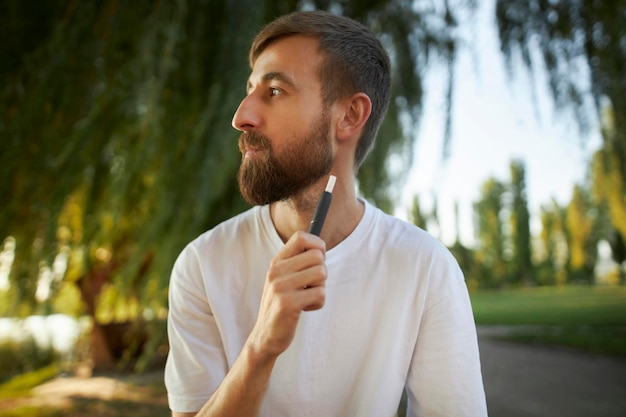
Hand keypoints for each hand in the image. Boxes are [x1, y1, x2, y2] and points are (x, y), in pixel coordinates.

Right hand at [248, 231, 326, 358]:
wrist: (266, 335)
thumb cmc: (281, 305)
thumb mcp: (283, 279)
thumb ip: (297, 263)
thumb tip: (320, 248)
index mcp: (276, 262)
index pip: (301, 237)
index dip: (317, 245)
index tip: (318, 260)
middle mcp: (277, 271)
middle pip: (317, 256)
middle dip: (322, 272)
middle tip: (311, 285)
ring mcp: (281, 286)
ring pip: (321, 273)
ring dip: (320, 288)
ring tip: (307, 297)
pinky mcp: (289, 303)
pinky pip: (320, 294)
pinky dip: (318, 303)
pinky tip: (304, 308)